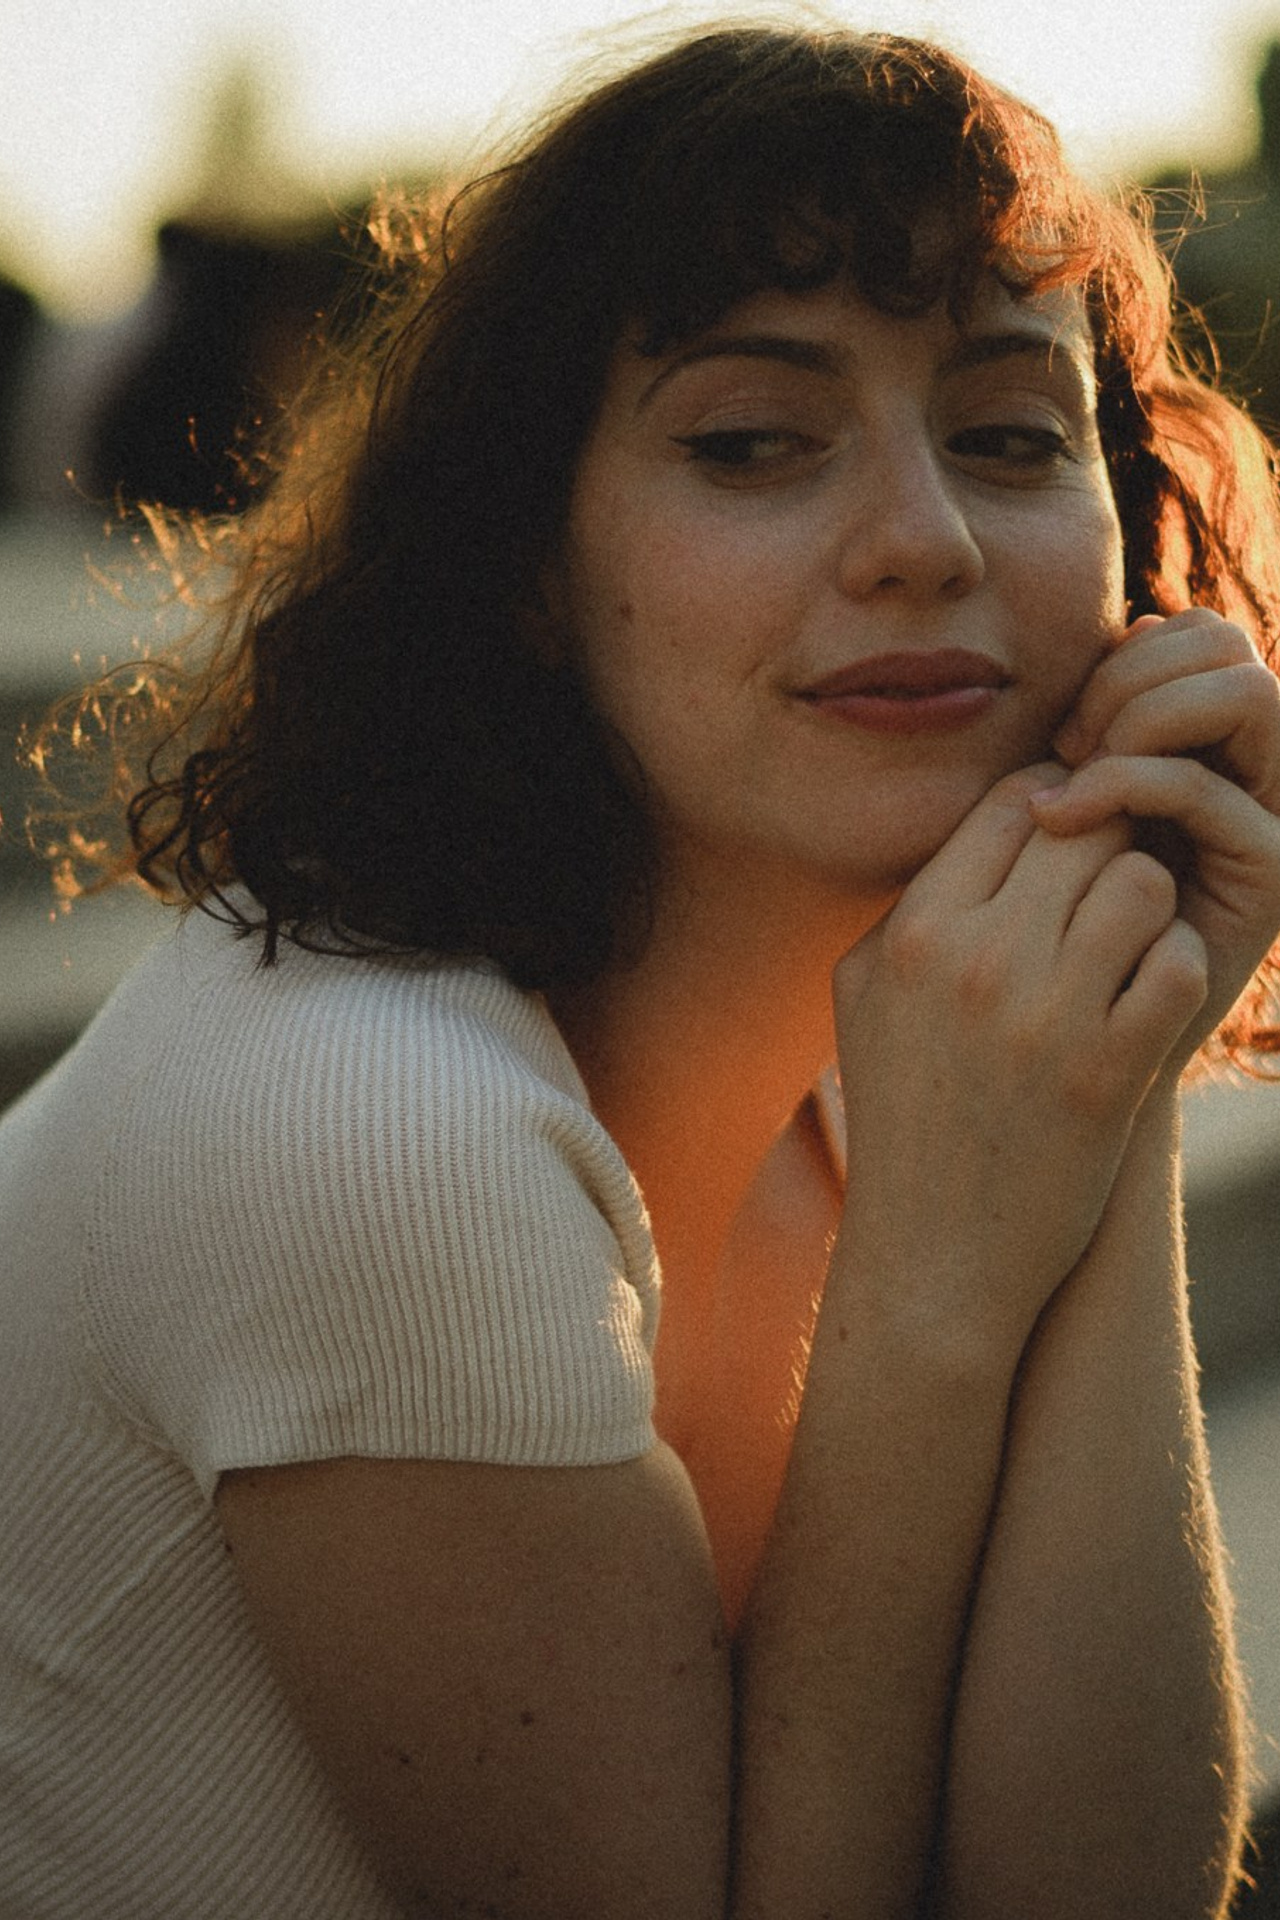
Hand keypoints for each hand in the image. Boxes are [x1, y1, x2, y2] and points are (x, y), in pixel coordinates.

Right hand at [832, 765, 1206, 1353]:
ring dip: (1148, 906)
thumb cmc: (903, 1118)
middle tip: (1108, 892)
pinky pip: (1177, 962)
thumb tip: (989, 825)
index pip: (1012, 801)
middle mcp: (972, 961)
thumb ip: (914, 905)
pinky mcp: (1106, 1073)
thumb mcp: (866, 997)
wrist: (933, 1258)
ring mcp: (1042, 1017)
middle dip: (1109, 847)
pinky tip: (1145, 999)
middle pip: (1084, 828)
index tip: (1068, 846)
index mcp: (912, 934)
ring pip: (1140, 882)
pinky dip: (1174, 968)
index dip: (1057, 809)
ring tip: (1128, 945)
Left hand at [1036, 609, 1279, 1061]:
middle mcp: (1260, 767)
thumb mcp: (1065, 794)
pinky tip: (1064, 814)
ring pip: (1243, 692)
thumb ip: (1093, 720)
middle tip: (1066, 748)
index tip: (1063, 726)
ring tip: (1074, 777)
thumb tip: (1130, 625)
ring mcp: (1274, 815)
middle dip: (1128, 679)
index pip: (1195, 631)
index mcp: (1215, 738)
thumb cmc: (1049, 915)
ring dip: (1139, 717)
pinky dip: (1126, 783)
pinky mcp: (1271, 874)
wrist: (1077, 1035)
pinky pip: (1205, 788)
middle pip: (1225, 643)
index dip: (1124, 654)